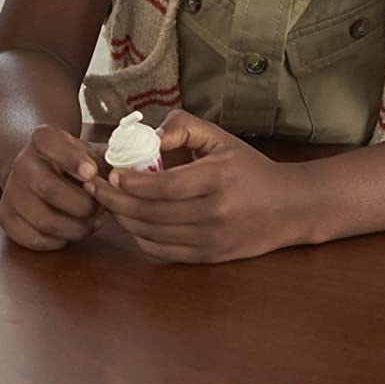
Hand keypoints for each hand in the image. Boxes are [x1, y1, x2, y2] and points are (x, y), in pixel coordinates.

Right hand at [0, 126, 107, 250]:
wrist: (38, 171)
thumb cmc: (76, 165)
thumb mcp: (93, 153)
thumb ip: (114, 161)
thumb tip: (136, 175)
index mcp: (42, 139)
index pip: (50, 143)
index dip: (71, 159)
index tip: (92, 173)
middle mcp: (21, 162)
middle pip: (48, 188)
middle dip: (82, 205)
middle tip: (99, 210)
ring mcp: (11, 191)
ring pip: (44, 219)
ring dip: (75, 228)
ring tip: (89, 222)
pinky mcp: (6, 217)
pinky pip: (35, 239)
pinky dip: (59, 241)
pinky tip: (69, 230)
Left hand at [90, 110, 304, 262]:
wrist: (290, 207)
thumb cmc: (249, 167)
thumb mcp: (220, 137)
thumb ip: (183, 126)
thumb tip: (149, 136)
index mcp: (217, 180)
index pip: (164, 187)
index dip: (132, 183)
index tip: (110, 172)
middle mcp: (215, 214)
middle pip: (152, 214)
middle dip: (116, 200)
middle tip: (94, 186)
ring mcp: (212, 240)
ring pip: (154, 236)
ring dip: (123, 220)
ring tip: (106, 201)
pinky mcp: (211, 257)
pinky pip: (165, 253)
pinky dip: (140, 239)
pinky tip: (129, 222)